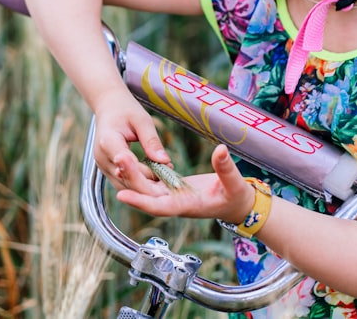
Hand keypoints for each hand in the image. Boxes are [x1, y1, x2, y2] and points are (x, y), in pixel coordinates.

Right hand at [92, 94, 169, 190]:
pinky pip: (123, 183)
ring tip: (164, 184)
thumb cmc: (125, 110)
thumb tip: (164, 161)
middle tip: (170, 184)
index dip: (147, 172)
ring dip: (144, 188)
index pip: (128, 164)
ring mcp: (102, 166)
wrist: (108, 107)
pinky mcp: (106, 170)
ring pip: (124, 186)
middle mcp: (102, 157)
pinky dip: (138, 185)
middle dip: (148, 185)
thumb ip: (151, 141)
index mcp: (108, 141)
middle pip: (125, 180)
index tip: (168, 171)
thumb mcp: (142, 120)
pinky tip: (154, 182)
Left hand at [115, 144, 255, 224]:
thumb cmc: (237, 198)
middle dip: (132, 179)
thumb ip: (226, 168)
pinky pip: (153, 181)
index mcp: (187, 205)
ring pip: (147, 186)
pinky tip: (129, 160)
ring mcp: (173, 195)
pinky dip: (141, 172)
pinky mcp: (173, 187)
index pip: (159, 206)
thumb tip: (220, 150)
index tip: (121, 194)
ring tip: (120, 156)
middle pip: (147, 194)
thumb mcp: (235, 183)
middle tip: (119, 159)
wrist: (238, 205)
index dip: (140, 201)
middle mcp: (175, 202)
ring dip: (133, 174)